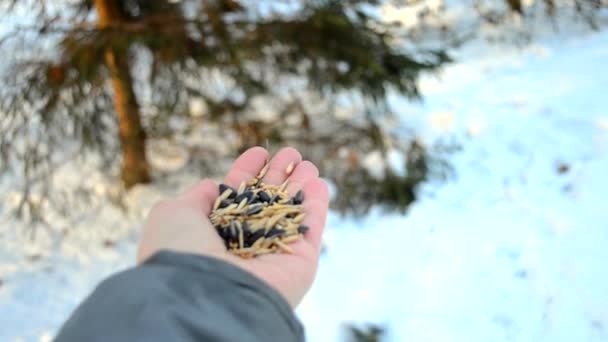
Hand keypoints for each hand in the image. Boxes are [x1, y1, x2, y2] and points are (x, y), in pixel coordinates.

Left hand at [137, 146, 329, 306]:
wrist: (204, 292)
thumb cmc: (181, 251)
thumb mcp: (173, 215)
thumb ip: (195, 198)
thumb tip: (213, 187)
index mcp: (215, 232)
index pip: (237, 196)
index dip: (249, 171)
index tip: (260, 152)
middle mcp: (245, 243)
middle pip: (268, 202)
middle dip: (280, 176)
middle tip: (292, 153)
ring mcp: (274, 253)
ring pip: (292, 213)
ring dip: (301, 187)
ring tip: (308, 163)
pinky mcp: (300, 263)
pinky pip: (311, 229)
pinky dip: (317, 206)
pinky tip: (320, 184)